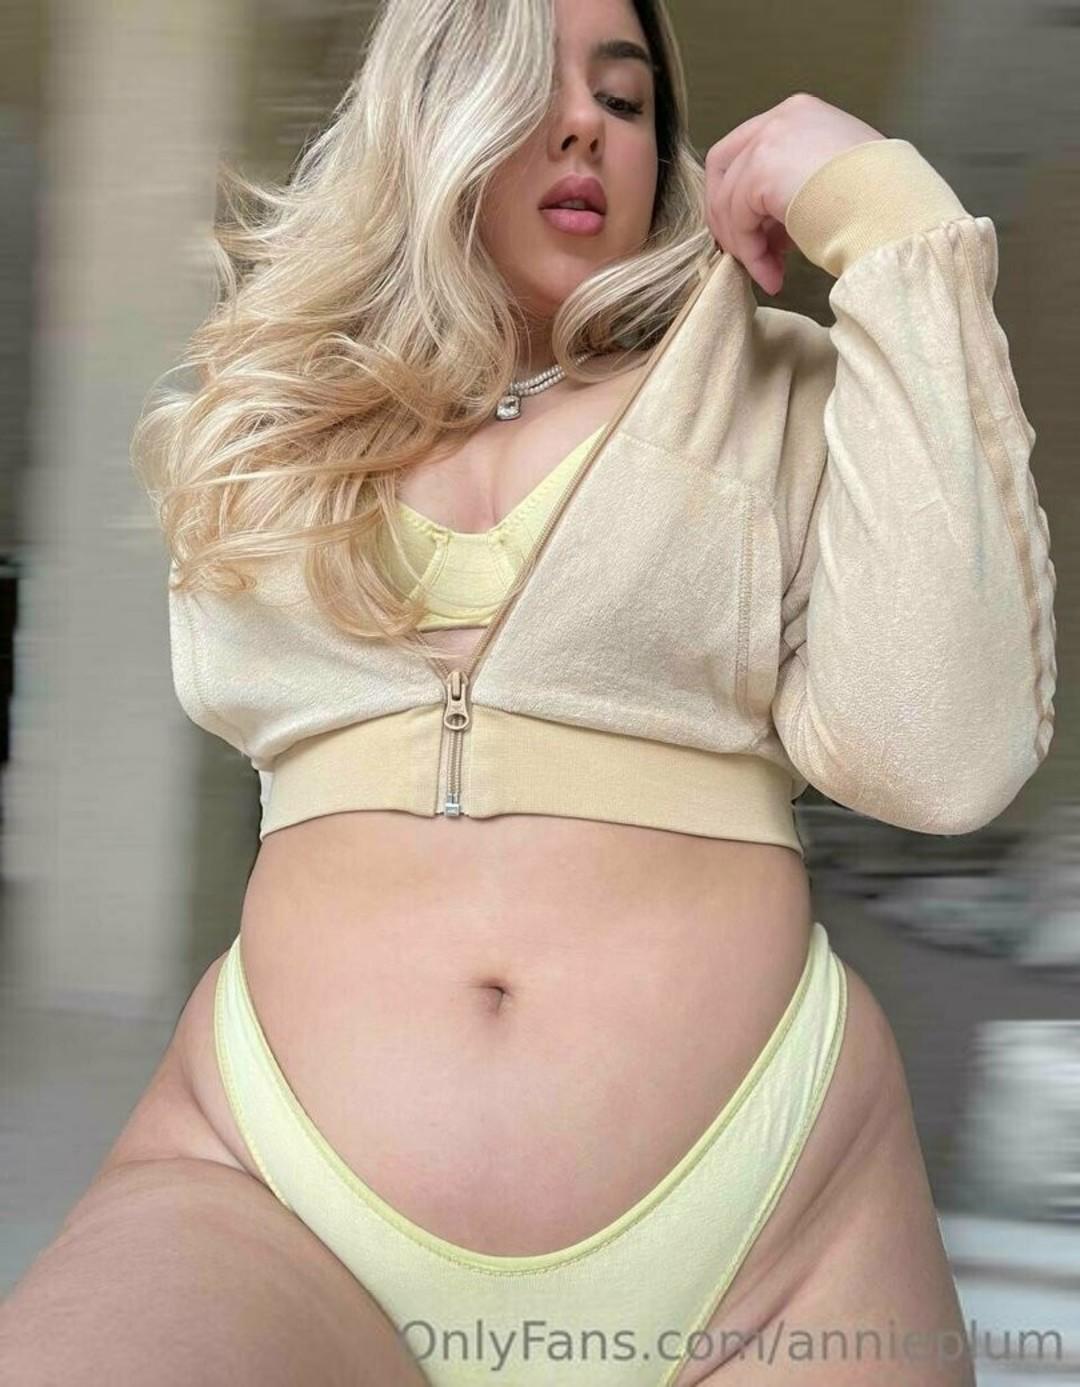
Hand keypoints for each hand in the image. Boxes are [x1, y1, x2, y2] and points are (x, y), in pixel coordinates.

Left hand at [705, 93, 885, 294]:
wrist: (897, 209)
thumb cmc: (880, 203)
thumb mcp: (834, 181)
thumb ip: (795, 187)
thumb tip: (768, 226)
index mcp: (801, 115)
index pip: (748, 150)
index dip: (744, 198)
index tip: (764, 238)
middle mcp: (781, 118)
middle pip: (723, 168)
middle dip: (730, 219)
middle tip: (751, 257)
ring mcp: (769, 140)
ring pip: (727, 200)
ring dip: (745, 247)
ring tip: (770, 275)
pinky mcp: (762, 170)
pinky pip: (738, 220)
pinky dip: (750, 254)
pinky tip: (773, 276)